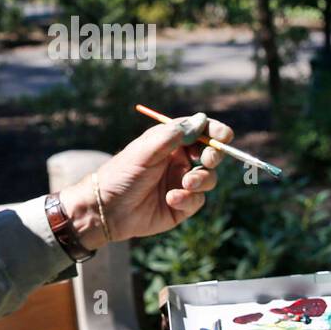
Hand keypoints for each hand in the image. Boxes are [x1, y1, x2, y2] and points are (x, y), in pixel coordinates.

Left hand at [59, 113, 234, 247]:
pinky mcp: (181, 206)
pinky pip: (198, 200)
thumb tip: (201, 119)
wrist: (107, 209)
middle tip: (206, 160)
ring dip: (202, 179)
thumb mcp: (146, 149)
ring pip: (209, 178)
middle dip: (214, 155)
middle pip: (210, 154)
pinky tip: (171, 199)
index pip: (200, 131)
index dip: (215, 131)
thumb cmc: (122, 174)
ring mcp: (181, 183)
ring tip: (186, 183)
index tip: (223, 136)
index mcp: (171, 142)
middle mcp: (179, 161)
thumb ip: (175, 134)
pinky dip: (188, 198)